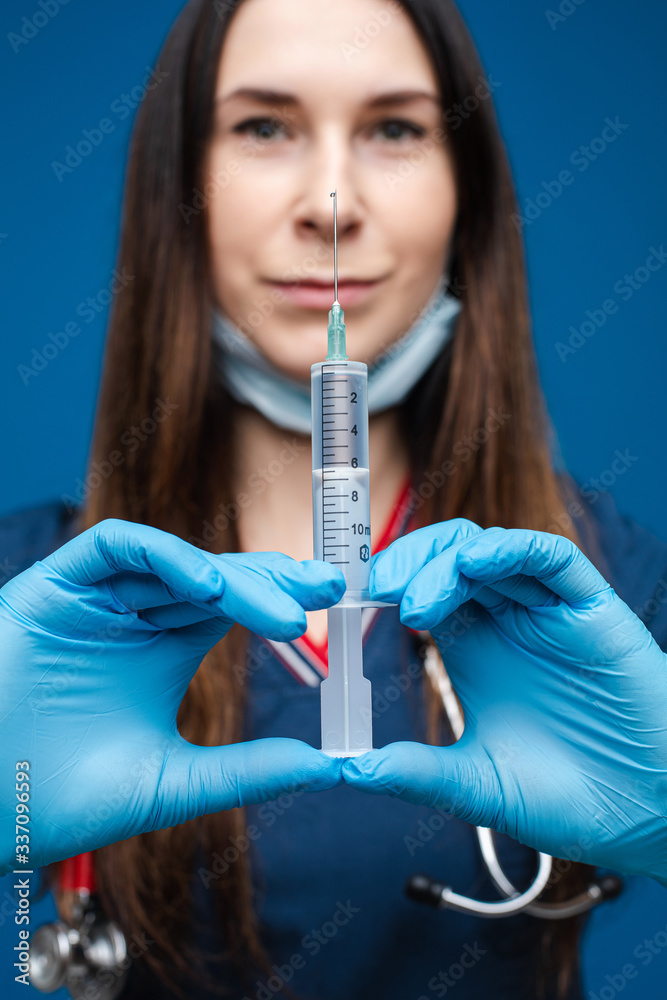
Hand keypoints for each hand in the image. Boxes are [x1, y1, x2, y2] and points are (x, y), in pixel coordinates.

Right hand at [0, 519, 345, 874]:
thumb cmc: (62, 799)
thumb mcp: (172, 783)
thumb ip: (246, 771)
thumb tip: (328, 766)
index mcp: (163, 651)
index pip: (232, 606)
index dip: (278, 599)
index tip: (332, 605)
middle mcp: (134, 617)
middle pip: (212, 578)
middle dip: (270, 581)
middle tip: (325, 590)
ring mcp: (96, 598)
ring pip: (174, 564)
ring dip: (233, 578)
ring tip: (285, 608)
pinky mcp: (55, 585)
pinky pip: (114, 548)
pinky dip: (164, 557)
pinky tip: (210, 587)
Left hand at [342, 520, 666, 885]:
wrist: (649, 815)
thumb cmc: (570, 799)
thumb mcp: (479, 785)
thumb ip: (419, 774)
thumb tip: (349, 770)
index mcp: (474, 649)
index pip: (422, 590)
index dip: (389, 584)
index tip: (350, 601)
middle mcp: (507, 621)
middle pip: (449, 559)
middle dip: (409, 563)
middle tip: (376, 591)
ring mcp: (548, 611)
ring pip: (492, 550)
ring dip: (446, 560)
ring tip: (415, 602)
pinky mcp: (591, 608)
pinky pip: (552, 558)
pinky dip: (512, 550)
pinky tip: (476, 564)